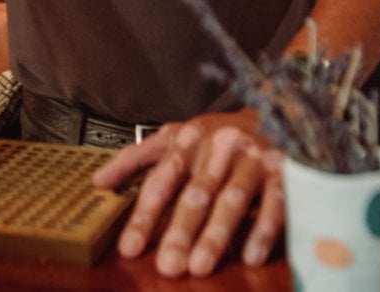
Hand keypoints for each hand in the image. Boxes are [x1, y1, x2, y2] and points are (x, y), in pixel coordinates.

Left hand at [92, 110, 283, 277]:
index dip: (145, 215)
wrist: (270, 113)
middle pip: (196, 192)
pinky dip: (263, 229)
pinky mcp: (283, 171)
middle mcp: (219, 146)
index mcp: (187, 138)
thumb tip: (97, 182)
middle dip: (180, 231)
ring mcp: (252, 157)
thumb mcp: (172, 138)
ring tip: (200, 266)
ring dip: (216, 234)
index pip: (161, 179)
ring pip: (231, 199)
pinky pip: (275, 202)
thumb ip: (135, 159)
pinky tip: (250, 256)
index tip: (130, 248)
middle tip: (168, 266)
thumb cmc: (212, 136)